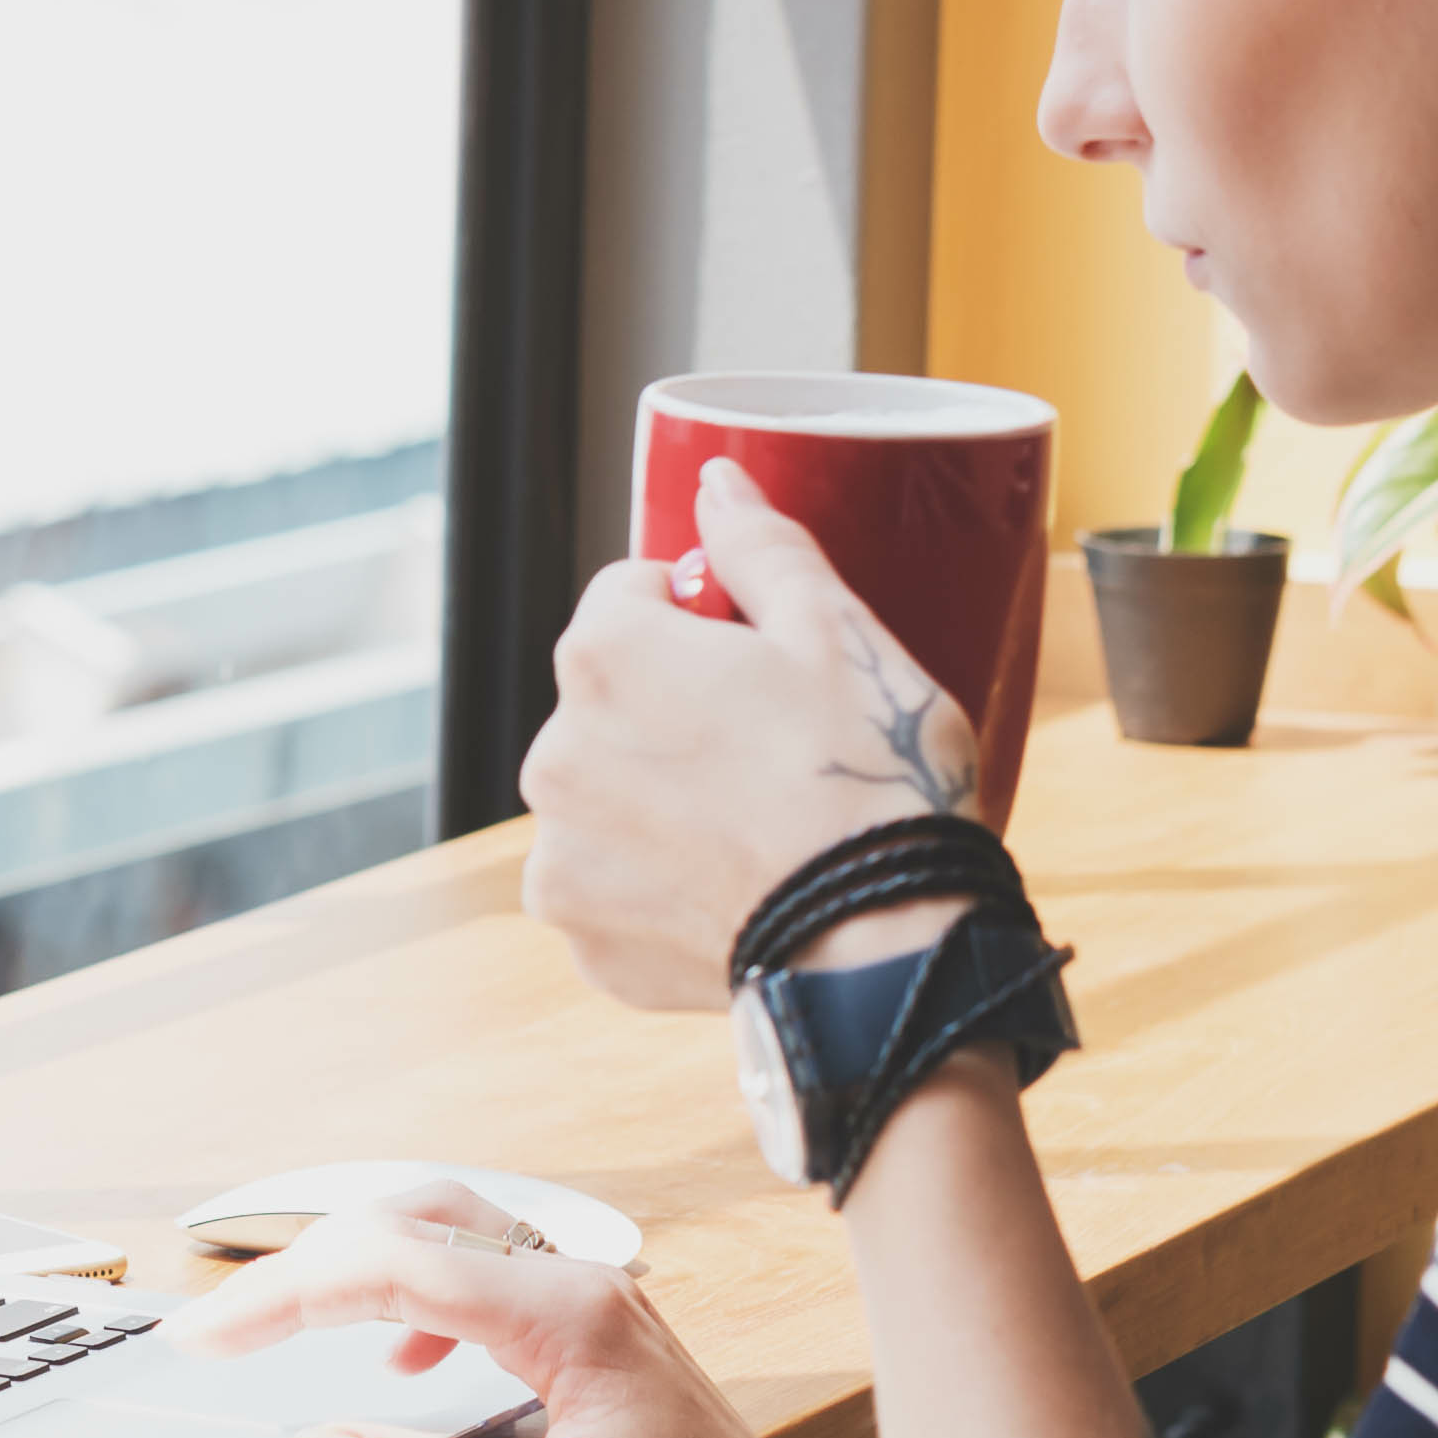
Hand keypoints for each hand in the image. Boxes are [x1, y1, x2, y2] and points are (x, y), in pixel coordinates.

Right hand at [169, 1184, 885, 1437]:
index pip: (392, 1268)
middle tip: (223, 1327)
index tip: (204, 1337)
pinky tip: (401, 1368)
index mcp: (570, 1317)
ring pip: (449, 1232)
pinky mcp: (597, 1336)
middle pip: (413, 1220)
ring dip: (359, 1265)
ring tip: (289, 1326)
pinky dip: (416, 1297)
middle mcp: (582, 1286)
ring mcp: (594, 1303)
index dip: (282, 1296)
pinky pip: (485, 1274)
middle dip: (306, 1263)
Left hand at [521, 462, 986, 1013]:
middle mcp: (554, 754)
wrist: (884, 955)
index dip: (705, 616)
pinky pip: (618, 887)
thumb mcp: (840, 632)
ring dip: (663, 800)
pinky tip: (738, 890)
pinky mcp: (584, 939)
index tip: (762, 657)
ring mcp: (561, 856)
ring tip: (762, 827)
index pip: (632, 595)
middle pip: (613, 701)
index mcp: (603, 657)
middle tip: (777, 749)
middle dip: (677, 711)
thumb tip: (717, 482)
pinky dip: (664, 885)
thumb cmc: (872, 781)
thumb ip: (762, 546)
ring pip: (612, 797)